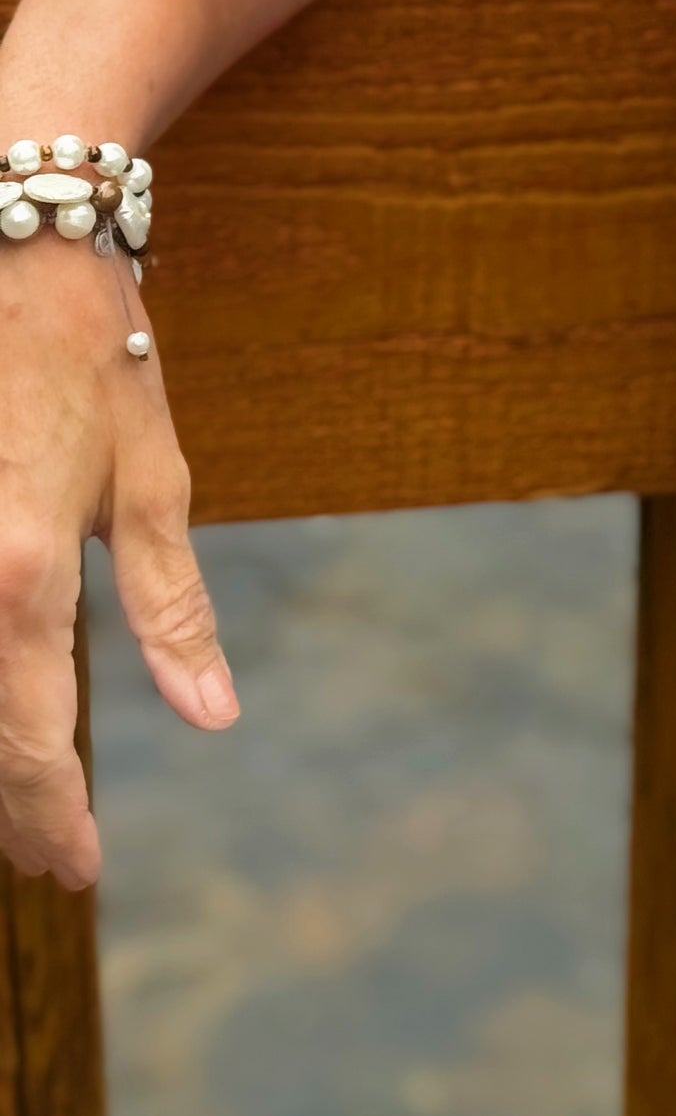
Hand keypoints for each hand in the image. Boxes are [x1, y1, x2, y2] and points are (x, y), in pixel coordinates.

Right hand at [0, 236, 237, 890]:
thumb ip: (172, 607)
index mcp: (22, 576)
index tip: (79, 870)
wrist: (18, 246)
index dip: (52, 820)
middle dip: (9, 809)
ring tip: (24, 796)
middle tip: (48, 857)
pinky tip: (5, 706)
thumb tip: (213, 715)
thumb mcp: (152, 478)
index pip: (31, 743)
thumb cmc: (97, 355)